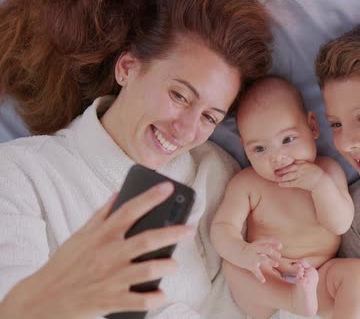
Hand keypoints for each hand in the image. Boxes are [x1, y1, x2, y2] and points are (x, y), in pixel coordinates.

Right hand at [0, 182, 195, 318]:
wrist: (41, 300)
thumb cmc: (64, 265)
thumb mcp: (79, 237)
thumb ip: (101, 215)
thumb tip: (118, 193)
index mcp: (101, 236)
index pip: (128, 211)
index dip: (150, 197)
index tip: (167, 187)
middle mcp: (108, 255)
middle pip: (146, 240)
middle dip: (172, 233)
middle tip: (189, 229)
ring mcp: (111, 279)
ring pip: (148, 270)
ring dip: (167, 266)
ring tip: (173, 264)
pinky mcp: (111, 301)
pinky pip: (141, 301)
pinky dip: (155, 297)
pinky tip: (162, 293)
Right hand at [239, 239, 282, 282]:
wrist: (238, 253)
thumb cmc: (252, 249)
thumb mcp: (260, 244)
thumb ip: (271, 244)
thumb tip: (281, 245)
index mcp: (258, 244)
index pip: (266, 242)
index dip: (273, 243)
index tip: (281, 246)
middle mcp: (255, 250)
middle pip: (264, 249)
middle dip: (272, 252)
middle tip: (279, 256)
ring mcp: (253, 258)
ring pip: (261, 259)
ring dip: (269, 261)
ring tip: (276, 264)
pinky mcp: (251, 265)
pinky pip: (256, 271)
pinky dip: (259, 276)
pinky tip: (263, 281)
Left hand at [276, 161, 324, 190]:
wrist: (321, 182)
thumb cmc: (316, 174)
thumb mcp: (310, 165)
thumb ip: (302, 163)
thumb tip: (294, 161)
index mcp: (304, 163)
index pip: (292, 162)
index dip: (285, 163)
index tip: (279, 164)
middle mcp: (301, 169)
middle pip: (288, 168)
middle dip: (281, 170)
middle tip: (275, 171)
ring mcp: (300, 176)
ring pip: (288, 176)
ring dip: (281, 177)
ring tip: (276, 178)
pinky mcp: (300, 183)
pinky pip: (290, 183)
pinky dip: (285, 184)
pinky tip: (280, 184)